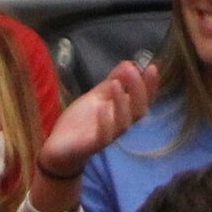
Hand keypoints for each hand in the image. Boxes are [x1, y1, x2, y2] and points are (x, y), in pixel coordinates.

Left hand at [36, 59, 159, 182]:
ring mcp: (107, 136)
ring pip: (124, 124)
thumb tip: (129, 64)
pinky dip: (105, 122)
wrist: (59, 147)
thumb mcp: (97, 96)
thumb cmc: (81, 122)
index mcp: (123, 112)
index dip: (150, 85)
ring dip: (122, 103)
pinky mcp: (93, 146)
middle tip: (132, 70)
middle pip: (139, 111)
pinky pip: (103, 137)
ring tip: (116, 83)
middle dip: (139, 90)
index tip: (152, 67)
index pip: (143, 99)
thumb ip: (113, 82)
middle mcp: (119, 125)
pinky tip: (102, 108)